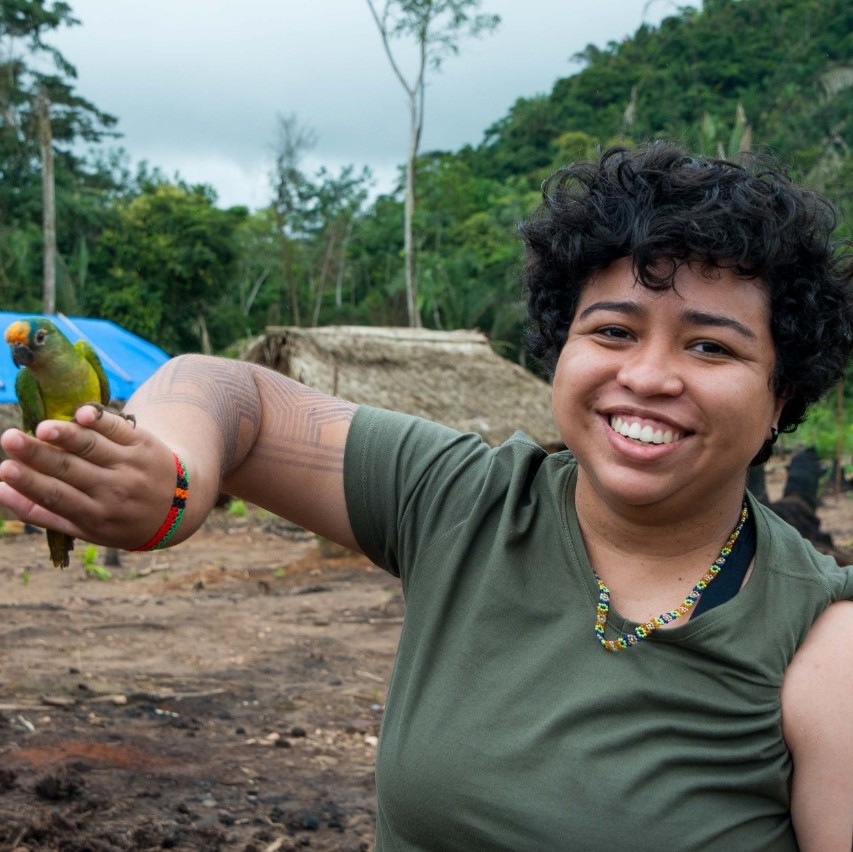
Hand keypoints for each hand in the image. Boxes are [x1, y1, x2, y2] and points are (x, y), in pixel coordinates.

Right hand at [0, 405, 185, 549]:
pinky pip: (119, 428)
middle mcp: (114, 491)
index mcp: (95, 516)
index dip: (29, 483)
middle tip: (9, 439)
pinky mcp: (142, 442)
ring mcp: (130, 465)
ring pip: (94, 447)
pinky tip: (82, 413)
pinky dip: (101, 420)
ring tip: (42, 427)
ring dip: (67, 435)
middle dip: (38, 454)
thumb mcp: (87, 528)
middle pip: (70, 470)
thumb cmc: (120, 516)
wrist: (179, 505)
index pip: (57, 497)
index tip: (3, 469)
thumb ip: (43, 512)